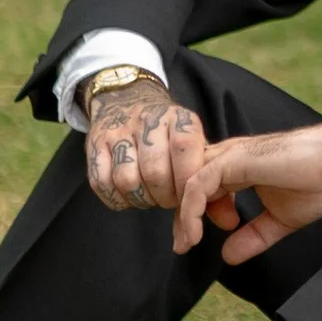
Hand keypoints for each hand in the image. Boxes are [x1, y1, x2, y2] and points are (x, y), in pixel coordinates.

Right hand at [84, 73, 207, 215]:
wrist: (125, 98)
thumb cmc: (169, 134)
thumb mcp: (195, 144)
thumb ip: (212, 182)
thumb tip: (227, 222)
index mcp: (179, 119)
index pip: (185, 148)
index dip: (187, 180)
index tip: (190, 197)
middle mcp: (147, 121)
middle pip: (155, 171)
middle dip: (165, 196)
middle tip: (169, 199)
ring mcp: (118, 132)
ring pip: (127, 179)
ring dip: (141, 199)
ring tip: (150, 197)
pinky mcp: (94, 144)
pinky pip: (102, 182)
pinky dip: (117, 199)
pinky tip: (128, 196)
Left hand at [170, 124, 321, 262]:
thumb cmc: (317, 183)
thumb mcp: (279, 221)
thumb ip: (253, 237)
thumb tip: (227, 257)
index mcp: (237, 168)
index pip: (199, 190)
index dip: (194, 217)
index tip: (198, 242)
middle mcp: (228, 159)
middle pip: (187, 186)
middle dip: (181, 218)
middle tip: (182, 247)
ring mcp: (230, 157)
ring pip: (187, 184)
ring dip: (182, 216)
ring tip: (186, 244)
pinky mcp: (235, 159)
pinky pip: (199, 184)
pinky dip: (191, 209)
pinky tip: (195, 232)